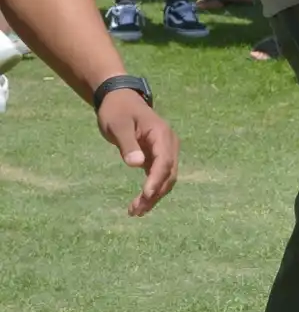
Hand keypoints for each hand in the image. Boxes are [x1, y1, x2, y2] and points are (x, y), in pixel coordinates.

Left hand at [96, 91, 179, 215]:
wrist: (119, 99)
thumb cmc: (117, 110)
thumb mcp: (118, 125)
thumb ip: (127, 144)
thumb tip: (136, 164)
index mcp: (161, 134)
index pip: (164, 161)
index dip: (156, 180)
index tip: (146, 195)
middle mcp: (168, 144)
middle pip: (168, 174)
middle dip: (155, 194)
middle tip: (136, 211)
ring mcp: (164, 151)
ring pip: (166, 178)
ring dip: (154, 196)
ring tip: (135, 212)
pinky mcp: (157, 157)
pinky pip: (158, 176)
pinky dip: (151, 190)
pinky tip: (140, 204)